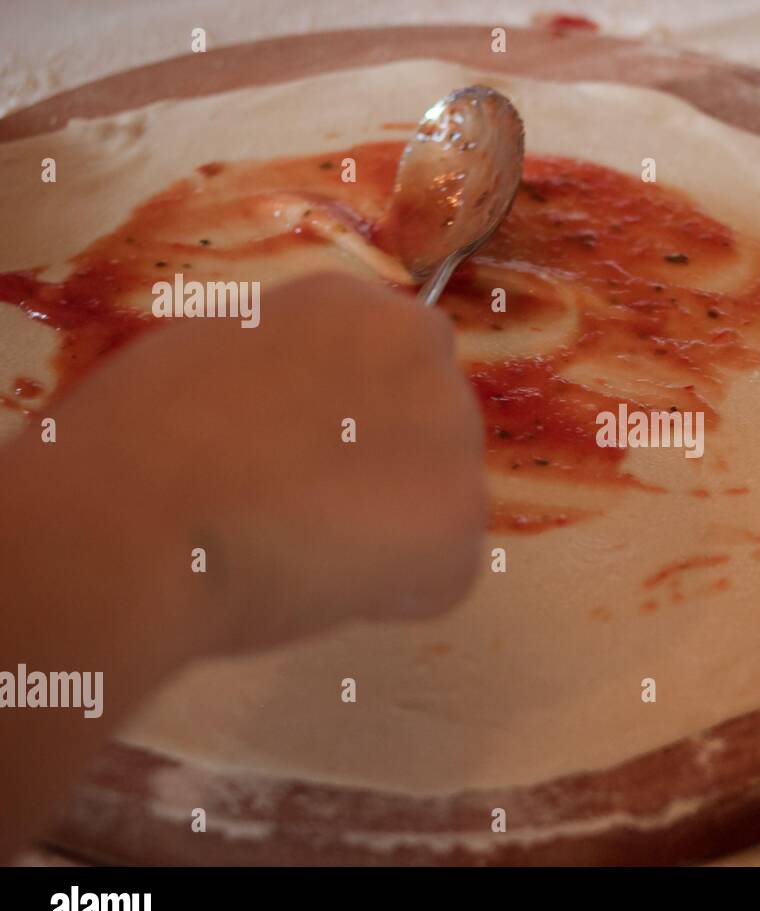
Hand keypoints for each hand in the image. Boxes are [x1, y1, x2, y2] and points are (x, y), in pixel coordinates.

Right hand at [22, 271, 486, 652]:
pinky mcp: (462, 522)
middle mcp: (424, 352)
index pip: (388, 368)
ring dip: (393, 533)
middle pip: (427, 427)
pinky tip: (326, 587)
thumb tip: (304, 412)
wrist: (141, 515)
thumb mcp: (212, 357)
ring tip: (305, 550)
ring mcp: (455, 436)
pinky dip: (396, 595)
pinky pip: (442, 574)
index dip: (347, 425)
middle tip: (306, 512)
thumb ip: (287, 371)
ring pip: (441, 500)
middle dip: (382, 473)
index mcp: (355, 306)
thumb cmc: (136, 441)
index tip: (300, 456)